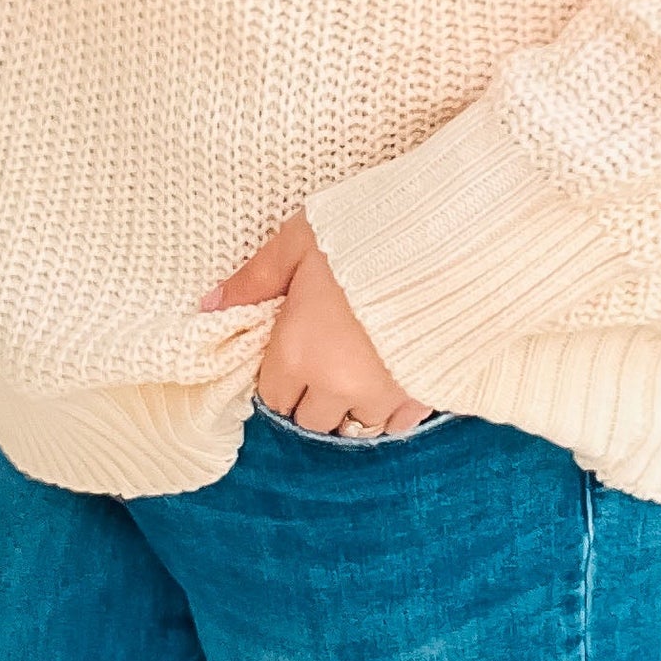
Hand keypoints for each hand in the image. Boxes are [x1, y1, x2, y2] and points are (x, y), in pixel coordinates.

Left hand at [202, 212, 431, 436]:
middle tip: (325, 360)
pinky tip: (394, 377)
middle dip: (313, 396)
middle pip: (312, 420)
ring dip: (352, 406)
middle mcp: (337, 385)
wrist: (449, 239)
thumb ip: (256, 278)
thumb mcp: (299, 241)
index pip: (273, 396)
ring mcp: (383, 395)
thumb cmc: (367, 234)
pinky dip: (392, 410)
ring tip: (359, 371)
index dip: (280, 376)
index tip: (293, 351)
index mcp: (299, 352)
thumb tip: (210, 306)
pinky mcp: (424, 393)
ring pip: (355, 426)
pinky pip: (399, 424)